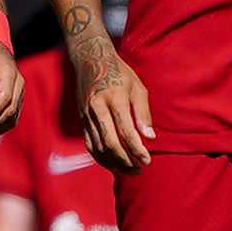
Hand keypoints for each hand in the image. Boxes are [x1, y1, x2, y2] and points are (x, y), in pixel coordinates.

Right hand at [74, 51, 153, 169]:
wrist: (91, 60)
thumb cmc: (120, 73)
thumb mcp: (137, 87)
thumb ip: (143, 113)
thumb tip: (150, 138)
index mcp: (114, 97)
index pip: (125, 130)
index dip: (136, 149)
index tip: (147, 160)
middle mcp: (97, 108)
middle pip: (110, 142)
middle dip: (125, 160)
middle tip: (138, 169)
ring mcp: (87, 115)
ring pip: (98, 147)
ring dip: (114, 163)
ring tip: (128, 170)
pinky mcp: (81, 120)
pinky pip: (90, 144)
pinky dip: (101, 158)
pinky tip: (112, 164)